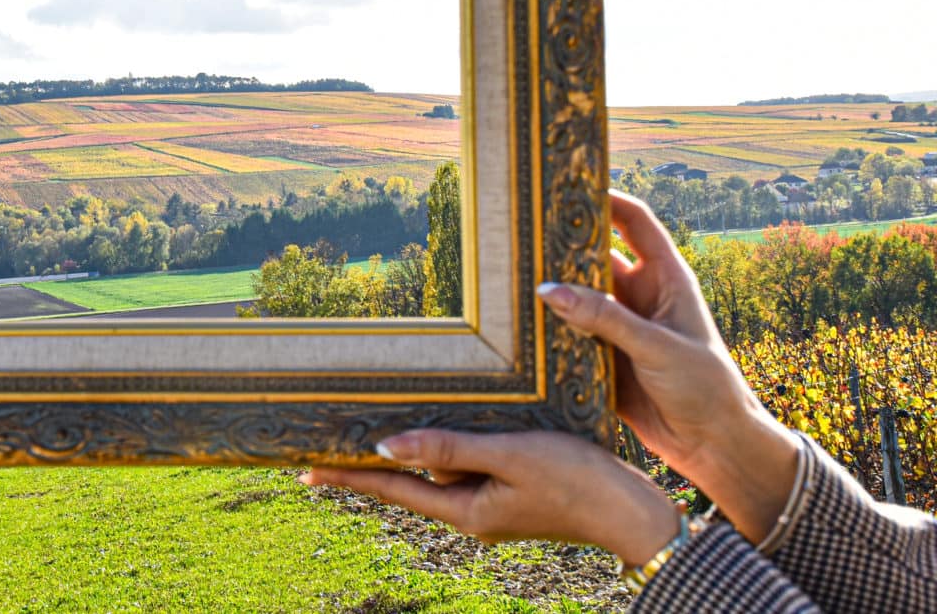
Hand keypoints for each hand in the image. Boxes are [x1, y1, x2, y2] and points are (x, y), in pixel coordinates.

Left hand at [302, 428, 681, 565]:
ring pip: (438, 472)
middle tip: (322, 445)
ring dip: (410, 452)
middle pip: (408, 483)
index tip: (305, 468)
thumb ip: (448, 450)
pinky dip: (445, 448)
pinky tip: (437, 429)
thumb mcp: (508, 455)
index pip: (391, 490)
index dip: (348, 476)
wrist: (633, 511)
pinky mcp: (511, 492)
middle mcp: (471, 513)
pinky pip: (465, 466)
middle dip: (368, 464)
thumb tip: (387, 448)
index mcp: (465, 511)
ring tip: (368, 426)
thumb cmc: (576, 480)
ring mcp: (492, 504)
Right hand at [536, 191, 797, 543]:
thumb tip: (549, 290)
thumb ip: (605, 318)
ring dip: (552, 292)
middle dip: (563, 247)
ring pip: (576, 298)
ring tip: (510, 276)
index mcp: (666, 278)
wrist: (715, 447)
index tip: (569, 185)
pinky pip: (568, 337)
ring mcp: (619, 328)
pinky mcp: (602, 359)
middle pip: (594, 259)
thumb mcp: (658, 346)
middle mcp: (639, 297)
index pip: (635, 222)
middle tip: (524, 233)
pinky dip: (548, 332)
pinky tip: (519, 326)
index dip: (606, 199)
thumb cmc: (706, 386)